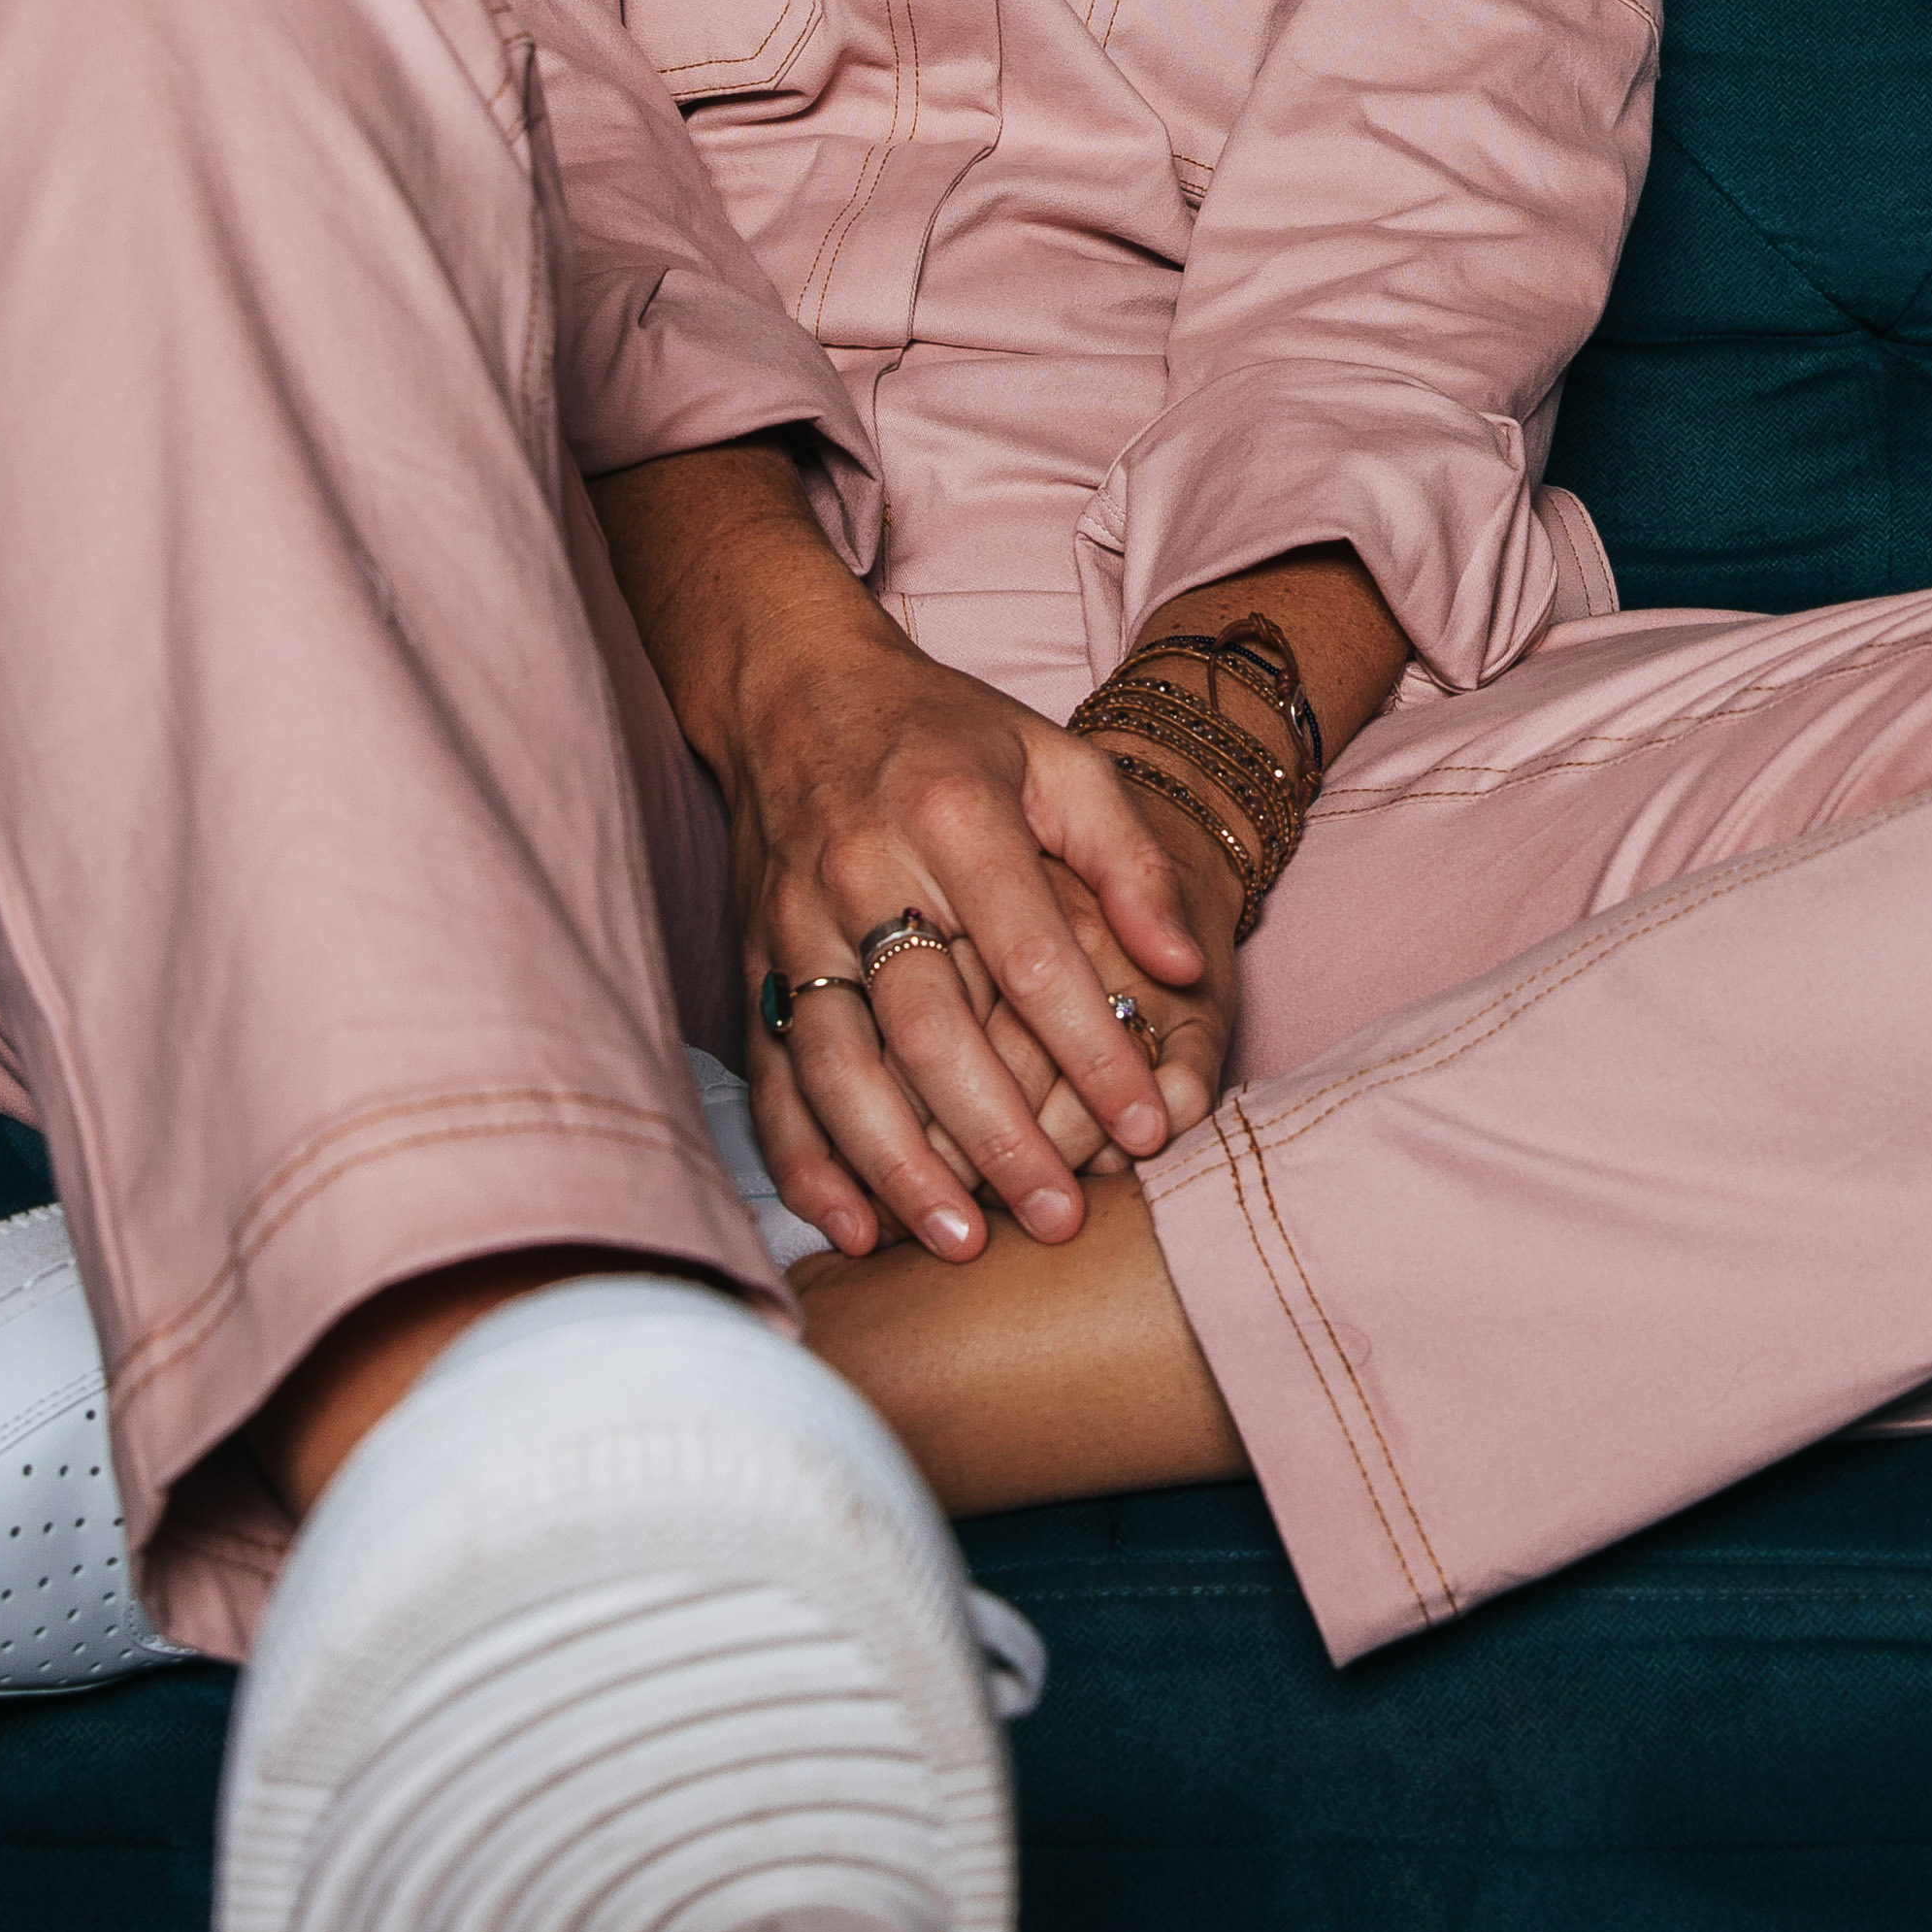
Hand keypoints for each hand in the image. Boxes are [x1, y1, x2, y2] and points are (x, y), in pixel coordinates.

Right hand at [723, 632, 1214, 1259]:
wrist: (791, 690)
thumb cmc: (948, 736)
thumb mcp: (1058, 760)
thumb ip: (1129, 859)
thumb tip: (1184, 970)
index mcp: (951, 813)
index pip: (1031, 952)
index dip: (1093, 1047)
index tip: (1147, 1127)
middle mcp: (862, 869)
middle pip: (929, 1023)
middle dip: (997, 1131)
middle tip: (1058, 1216)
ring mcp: (793, 921)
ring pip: (838, 1063)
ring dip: (894, 1164)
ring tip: (959, 1241)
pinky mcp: (746, 962)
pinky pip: (768, 1075)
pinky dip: (802, 1158)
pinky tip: (850, 1225)